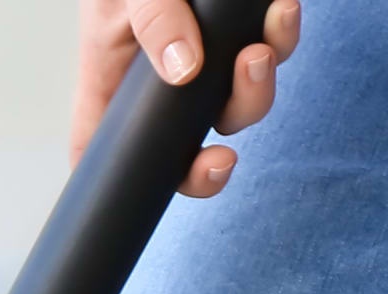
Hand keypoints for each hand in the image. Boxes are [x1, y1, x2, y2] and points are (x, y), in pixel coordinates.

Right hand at [74, 0, 301, 199]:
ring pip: (242, 96)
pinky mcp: (234, 32)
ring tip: (270, 33)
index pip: (106, 155)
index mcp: (113, 85)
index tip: (205, 167)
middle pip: (199, 137)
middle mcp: (158, 83)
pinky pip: (268, 45)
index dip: (140, 183)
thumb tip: (184, 70)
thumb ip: (151, 22)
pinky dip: (280, 31)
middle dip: (237, 115)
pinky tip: (280, 7)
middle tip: (251, 72)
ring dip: (264, 76)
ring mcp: (201, 59)